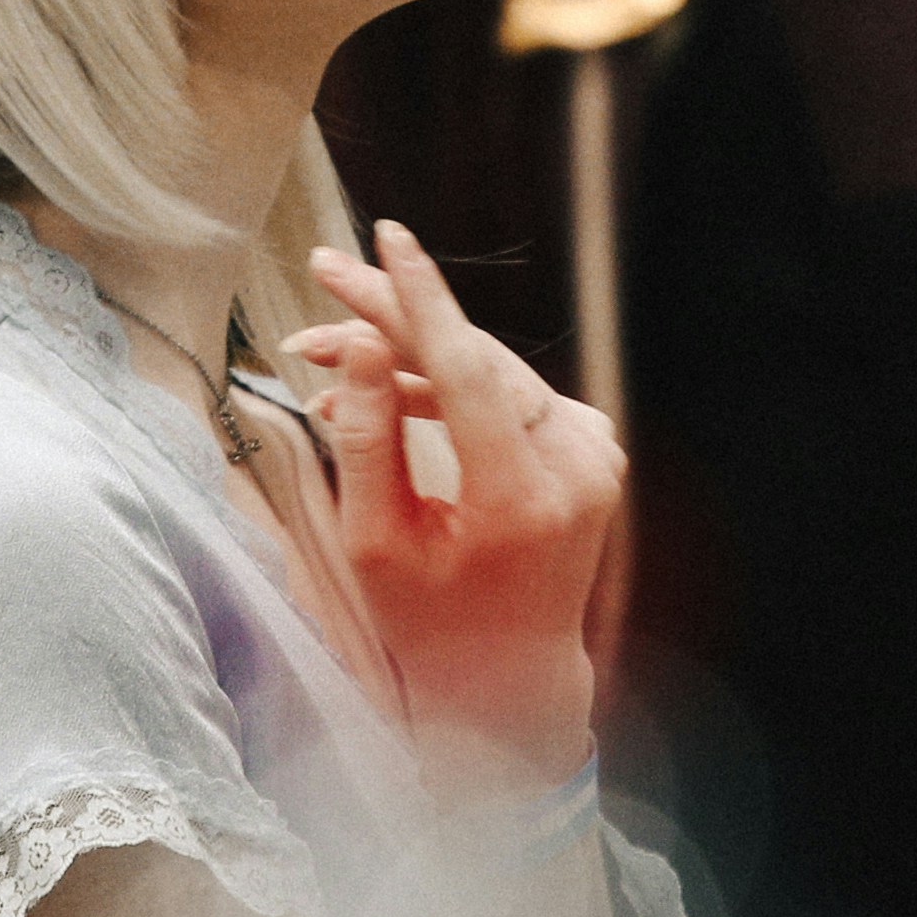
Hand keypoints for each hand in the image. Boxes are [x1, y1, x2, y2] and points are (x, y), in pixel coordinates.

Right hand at [278, 219, 623, 772]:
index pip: (470, 371)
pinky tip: (386, 389)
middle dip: (391, 323)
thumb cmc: (431, 624)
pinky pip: (510, 394)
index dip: (420, 300)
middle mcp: (575, 470)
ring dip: (411, 356)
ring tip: (322, 353)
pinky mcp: (594, 450)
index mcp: (520, 500)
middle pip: (475, 359)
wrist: (511, 677)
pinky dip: (451, 386)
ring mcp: (595, 458)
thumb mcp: (375, 542)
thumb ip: (369, 439)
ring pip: (489, 370)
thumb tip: (362, 344)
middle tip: (321, 285)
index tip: (387, 239)